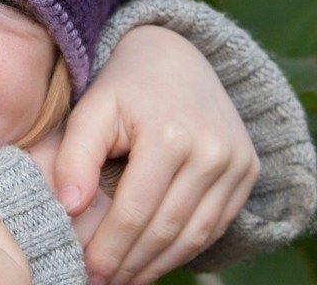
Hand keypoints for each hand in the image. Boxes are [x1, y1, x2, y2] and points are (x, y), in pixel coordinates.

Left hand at [51, 25, 259, 284]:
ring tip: (126, 280)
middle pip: (167, 229)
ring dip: (159, 265)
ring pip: (195, 234)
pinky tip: (155, 261)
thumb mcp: (93, 108)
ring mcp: (236, 162)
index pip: (136, 210)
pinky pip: (215, 225)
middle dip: (132, 264)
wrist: (178, 55)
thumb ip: (75, 155)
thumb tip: (68, 207)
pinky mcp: (247, 171)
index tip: (86, 271)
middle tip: (101, 284)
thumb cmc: (125, 85)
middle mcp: (212, 151)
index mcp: (170, 134)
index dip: (111, 248)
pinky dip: (185, 249)